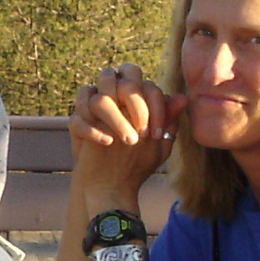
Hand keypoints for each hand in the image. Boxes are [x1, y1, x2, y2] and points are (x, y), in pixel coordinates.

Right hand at [70, 64, 185, 197]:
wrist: (109, 184)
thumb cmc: (136, 161)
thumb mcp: (158, 144)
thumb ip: (168, 121)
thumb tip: (183, 97)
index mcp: (135, 98)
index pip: (147, 86)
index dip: (155, 107)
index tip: (157, 134)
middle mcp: (114, 97)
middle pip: (122, 76)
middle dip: (135, 101)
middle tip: (141, 130)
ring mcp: (92, 108)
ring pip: (99, 97)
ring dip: (115, 118)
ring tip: (127, 141)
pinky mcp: (76, 124)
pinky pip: (78, 118)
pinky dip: (92, 130)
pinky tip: (107, 143)